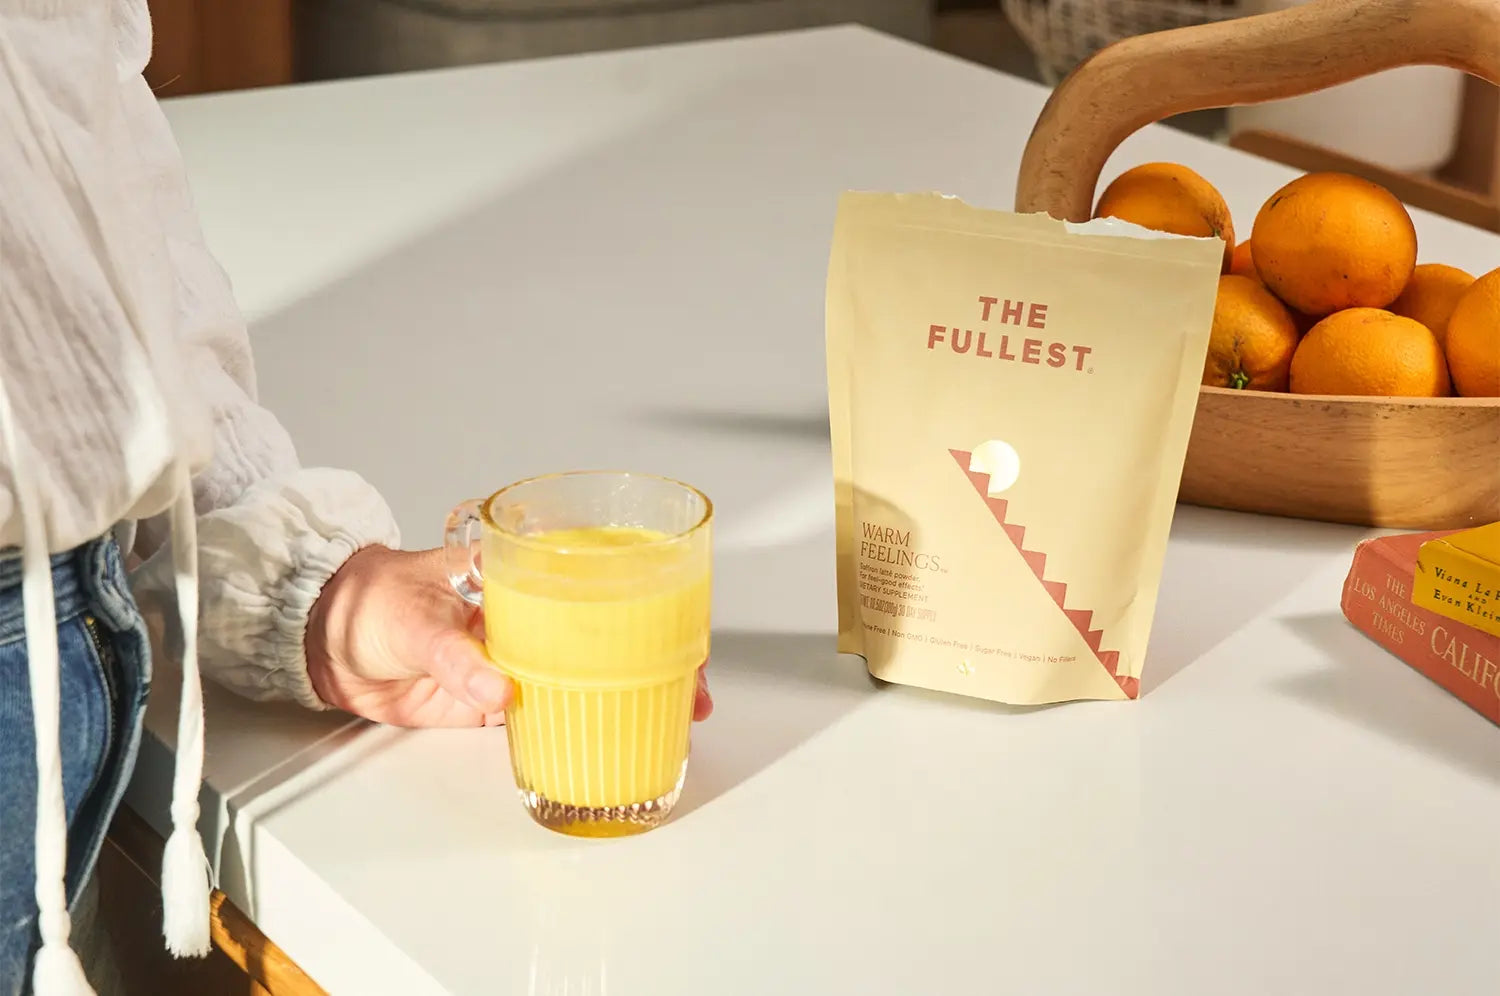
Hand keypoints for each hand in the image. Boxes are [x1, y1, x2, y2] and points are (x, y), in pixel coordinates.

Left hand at [305, 545, 713, 727]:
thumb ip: (453, 654)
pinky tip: (610, 739)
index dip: (648, 603)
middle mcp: (530, 616)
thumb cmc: (371, 599)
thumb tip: (500, 690)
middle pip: (608, 634)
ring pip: (587, 675)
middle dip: (657, 659)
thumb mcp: (412, 617)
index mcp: (520, 578)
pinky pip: (546, 713)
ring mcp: (517, 659)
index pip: (599, 583)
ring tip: (671, 719)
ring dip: (626, 696)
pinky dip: (579, 726)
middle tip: (692, 690)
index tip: (683, 628)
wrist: (322, 639)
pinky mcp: (494, 701)